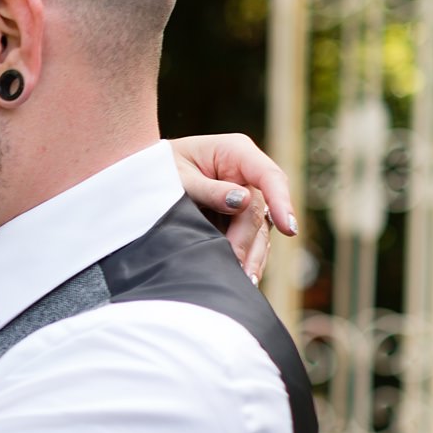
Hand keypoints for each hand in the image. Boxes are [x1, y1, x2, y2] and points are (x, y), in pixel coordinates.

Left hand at [170, 133, 297, 282]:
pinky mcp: (237, 215)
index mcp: (236, 152)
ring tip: (246, 281)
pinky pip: (249, 237)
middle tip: (238, 268)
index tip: (288, 228)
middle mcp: (247, 173)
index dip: (281, 202)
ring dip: (253, 255)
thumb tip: (242, 201)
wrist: (143, 170)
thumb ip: (208, 189)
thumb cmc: (160, 166)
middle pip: (259, 209)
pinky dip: (246, 256)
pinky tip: (243, 276)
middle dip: (248, 240)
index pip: (268, 176)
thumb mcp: (177, 175)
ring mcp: (245, 194)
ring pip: (258, 228)